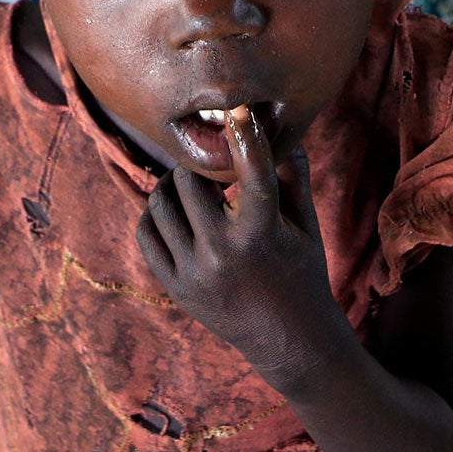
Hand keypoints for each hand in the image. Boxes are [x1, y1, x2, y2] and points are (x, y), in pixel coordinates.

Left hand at [135, 107, 348, 382]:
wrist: (290, 342)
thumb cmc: (303, 276)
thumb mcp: (305, 227)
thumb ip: (292, 178)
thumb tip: (285, 131)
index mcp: (262, 234)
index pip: (250, 172)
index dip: (243, 136)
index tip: (236, 109)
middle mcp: (222, 252)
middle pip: (190, 180)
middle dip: (201, 167)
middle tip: (211, 166)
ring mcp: (193, 272)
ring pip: (161, 203)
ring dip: (174, 186)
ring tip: (193, 187)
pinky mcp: (175, 287)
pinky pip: (147, 233)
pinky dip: (156, 214)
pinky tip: (176, 211)